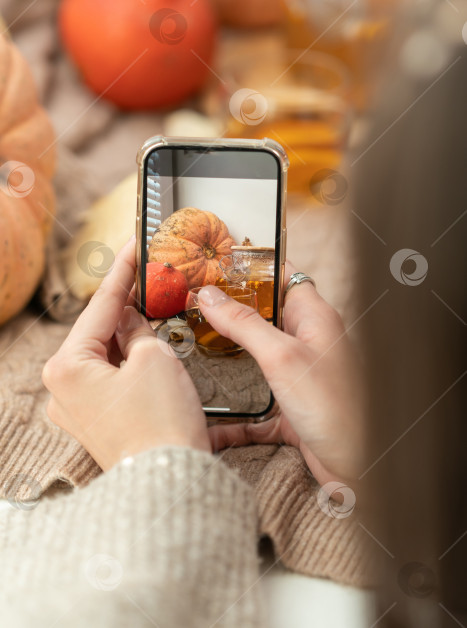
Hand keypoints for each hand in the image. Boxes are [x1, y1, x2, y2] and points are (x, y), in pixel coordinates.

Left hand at [42, 237, 209, 470]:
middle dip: (127, 305)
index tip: (134, 245)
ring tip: (156, 308)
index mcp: (67, 367)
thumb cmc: (160, 423)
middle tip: (151, 276)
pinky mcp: (97, 420)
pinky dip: (130, 359)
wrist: (170, 482)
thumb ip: (138, 328)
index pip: (100, 306)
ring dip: (130, 333)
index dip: (123, 272)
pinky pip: (111, 377)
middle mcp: (62, 389)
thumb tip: (130, 319)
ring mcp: (77, 408)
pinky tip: (150, 345)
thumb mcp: (154, 359)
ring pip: (106, 354)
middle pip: (99, 330)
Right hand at [199, 263, 363, 487]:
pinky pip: (256, 407)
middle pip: (265, 315)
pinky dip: (234, 414)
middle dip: (232, 311)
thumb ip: (244, 324)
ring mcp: (299, 375)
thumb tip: (210, 296)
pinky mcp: (292, 408)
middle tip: (194, 305)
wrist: (361, 466)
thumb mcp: (282, 356)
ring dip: (229, 356)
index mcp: (314, 317)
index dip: (254, 266)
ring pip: (257, 357)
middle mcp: (308, 342)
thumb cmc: (335, 407)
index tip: (219, 263)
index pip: (283, 276)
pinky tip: (211, 423)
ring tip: (193, 348)